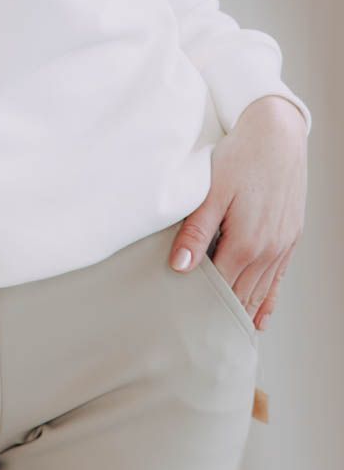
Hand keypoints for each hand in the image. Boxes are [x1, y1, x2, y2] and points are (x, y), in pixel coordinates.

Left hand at [168, 95, 307, 330]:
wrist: (278, 132)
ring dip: (241, 313)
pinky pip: (278, 281)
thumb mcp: (211, 192)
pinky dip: (267, 302)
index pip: (218, 288)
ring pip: (259, 292)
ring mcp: (283, 246)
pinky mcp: (291, 238)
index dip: (198, 306)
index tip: (180, 322)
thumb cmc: (240, 156)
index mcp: (245, 243)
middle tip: (195, 337)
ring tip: (220, 335)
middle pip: (239, 296)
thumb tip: (179, 268)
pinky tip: (259, 320)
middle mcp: (268, 251)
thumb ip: (195, 232)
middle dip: (218, 315)